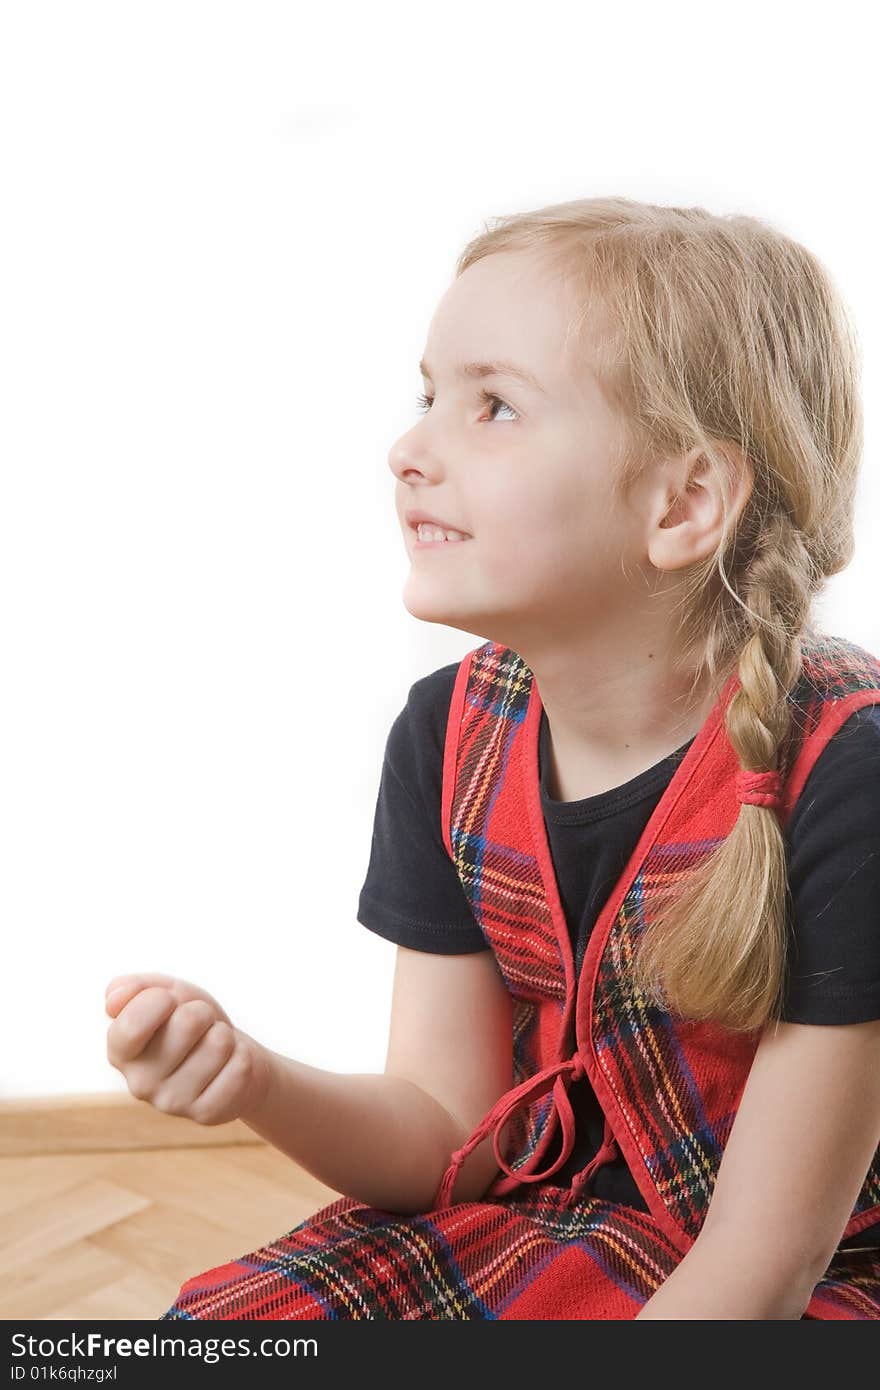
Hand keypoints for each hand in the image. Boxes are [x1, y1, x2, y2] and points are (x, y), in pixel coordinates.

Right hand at [105, 971, 269, 1125]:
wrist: (231, 1054)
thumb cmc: (193, 1020)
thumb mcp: (166, 992)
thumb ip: (135, 988)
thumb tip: (114, 999)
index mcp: (120, 1052)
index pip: (133, 1023)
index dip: (162, 999)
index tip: (170, 1000)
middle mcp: (139, 1083)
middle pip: (188, 1021)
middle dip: (202, 1011)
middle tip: (200, 1024)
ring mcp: (172, 1103)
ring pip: (218, 1042)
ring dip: (224, 1034)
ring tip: (214, 1046)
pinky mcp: (205, 1114)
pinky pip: (240, 1067)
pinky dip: (242, 1056)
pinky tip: (228, 1066)